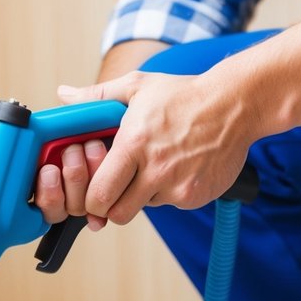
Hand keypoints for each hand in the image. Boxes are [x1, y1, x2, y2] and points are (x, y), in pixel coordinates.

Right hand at [0, 139, 110, 229]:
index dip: (49, 195)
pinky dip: (104, 165)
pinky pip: (109, 183)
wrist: (67, 116)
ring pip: (90, 193)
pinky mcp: (102, 179)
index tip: (46, 171)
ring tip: (83, 145)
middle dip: (69, 180)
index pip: (44, 211)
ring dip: (87, 169)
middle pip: (70, 204)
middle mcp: (59, 199)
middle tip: (67, 151)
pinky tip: (98, 147)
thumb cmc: (21, 142)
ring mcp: (80, 190)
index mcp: (36, 198)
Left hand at [57, 70, 254, 226]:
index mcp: (134, 145)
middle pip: (118, 214)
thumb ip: (96, 96)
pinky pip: (172, 203)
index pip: (99, 194)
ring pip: (145, 208)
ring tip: (154, 167)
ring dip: (143, 195)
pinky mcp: (196, 196)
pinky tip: (178, 167)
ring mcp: (178, 187)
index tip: (95, 189)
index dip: (92, 198)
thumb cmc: (184, 95)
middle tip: (117, 188)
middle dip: (112, 206)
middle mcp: (156, 170)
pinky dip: (170, 191)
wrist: (236, 103)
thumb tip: (64, 95)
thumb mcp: (138, 87)